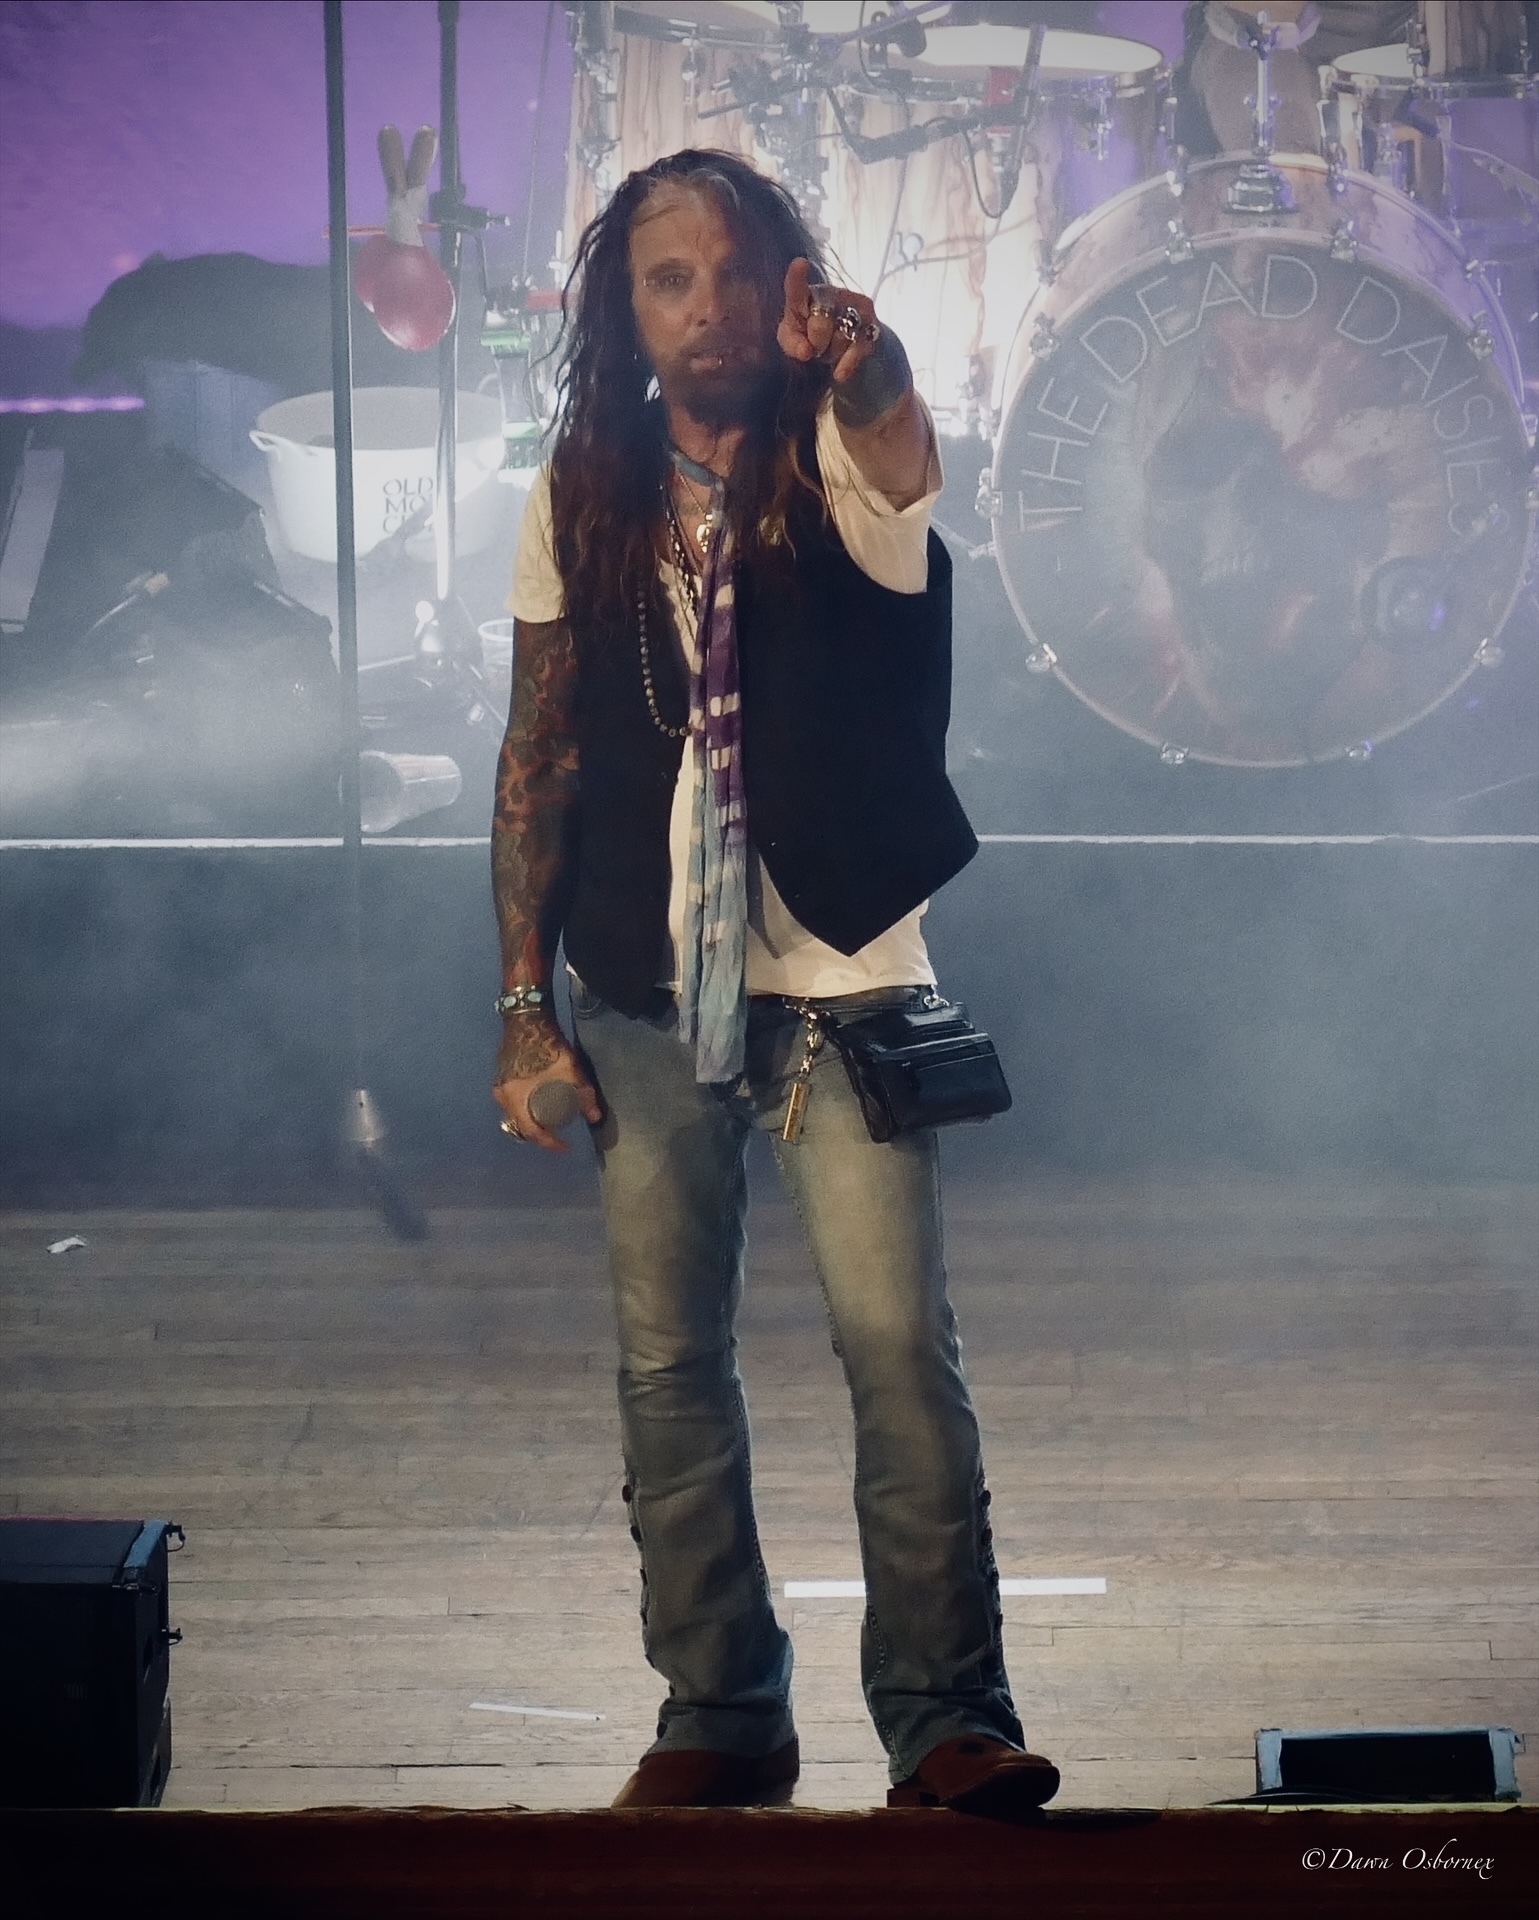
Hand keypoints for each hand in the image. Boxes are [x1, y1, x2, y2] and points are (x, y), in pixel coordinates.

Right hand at [493, 1018, 602, 1154]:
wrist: (526, 1017)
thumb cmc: (546, 1044)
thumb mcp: (570, 1070)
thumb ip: (583, 1095)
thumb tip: (595, 1117)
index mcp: (516, 1098)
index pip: (531, 1132)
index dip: (549, 1143)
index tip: (564, 1146)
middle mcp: (502, 1097)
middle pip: (521, 1126)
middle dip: (540, 1133)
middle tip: (558, 1133)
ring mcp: (499, 1087)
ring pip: (515, 1115)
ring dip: (533, 1120)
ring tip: (552, 1117)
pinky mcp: (501, 1078)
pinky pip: (513, 1103)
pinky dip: (527, 1107)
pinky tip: (541, 1100)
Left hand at [778, 257, 882, 390]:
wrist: (846, 350)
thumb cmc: (811, 338)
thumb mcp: (794, 341)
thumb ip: (791, 343)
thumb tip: (806, 351)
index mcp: (807, 295)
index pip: (798, 288)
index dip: (797, 277)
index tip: (799, 264)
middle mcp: (832, 295)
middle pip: (819, 324)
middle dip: (815, 342)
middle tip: (817, 346)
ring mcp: (855, 308)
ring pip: (838, 338)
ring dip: (831, 353)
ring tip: (831, 349)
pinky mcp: (872, 326)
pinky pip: (856, 349)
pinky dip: (846, 364)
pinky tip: (839, 373)